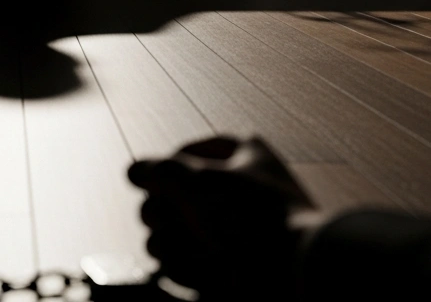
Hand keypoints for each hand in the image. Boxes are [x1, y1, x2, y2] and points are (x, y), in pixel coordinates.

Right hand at [128, 136, 319, 300]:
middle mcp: (237, 190)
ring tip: (185, 251)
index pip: (186, 153)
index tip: (155, 183)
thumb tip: (133, 170)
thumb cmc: (253, 219)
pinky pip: (188, 263)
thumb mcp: (199, 183)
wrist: (296, 277)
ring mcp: (232, 232)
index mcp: (243, 156)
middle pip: (172, 194)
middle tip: (171, 220)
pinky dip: (185, 268)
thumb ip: (157, 171)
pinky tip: (197, 272)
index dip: (165, 168)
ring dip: (169, 243)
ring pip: (173, 233)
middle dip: (162, 211)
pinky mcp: (228, 267)